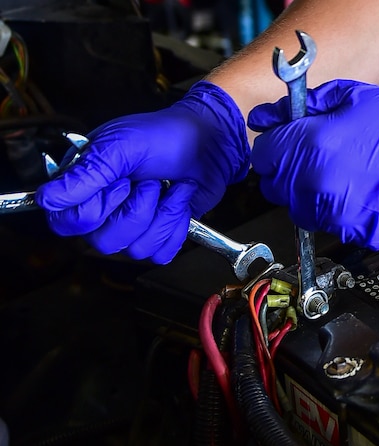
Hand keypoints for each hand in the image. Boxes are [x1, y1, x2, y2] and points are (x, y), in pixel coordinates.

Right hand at [36, 81, 249, 263]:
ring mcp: (134, 224)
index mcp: (84, 184)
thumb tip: (47, 199)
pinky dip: (176, 226)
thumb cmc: (165, 135)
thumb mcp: (121, 146)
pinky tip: (179, 201)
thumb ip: (86, 174)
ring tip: (166, 188)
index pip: (68, 223)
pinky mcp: (160, 233)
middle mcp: (105, 208)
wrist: (209, 143)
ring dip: (161, 215)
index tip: (120, 183)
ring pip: (136, 250)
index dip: (95, 210)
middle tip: (149, 182)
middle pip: (105, 242)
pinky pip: (161, 253)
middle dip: (136, 210)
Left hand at [248, 79, 378, 249]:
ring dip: (307, 194)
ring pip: (296, 208)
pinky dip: (333, 212)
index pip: (262, 154)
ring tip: (339, 176)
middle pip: (273, 185)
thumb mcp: (353, 96)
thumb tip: (268, 115)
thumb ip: (304, 105)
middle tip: (313, 159)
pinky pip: (325, 224)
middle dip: (286, 171)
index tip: (285, 144)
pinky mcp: (350, 232)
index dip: (273, 147)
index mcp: (312, 145)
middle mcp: (317, 183)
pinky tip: (357, 193)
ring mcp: (333, 212)